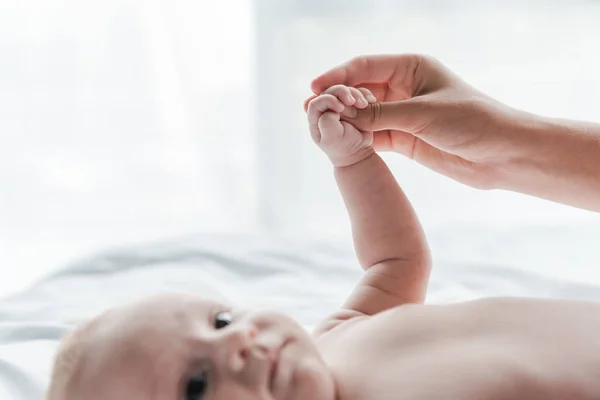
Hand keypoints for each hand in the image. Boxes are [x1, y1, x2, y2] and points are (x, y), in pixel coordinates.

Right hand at [305, 54, 535, 188]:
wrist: (502, 154)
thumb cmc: (472, 121)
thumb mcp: (423, 114)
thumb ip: (382, 115)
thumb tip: (343, 116)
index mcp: (411, 67)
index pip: (365, 67)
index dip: (338, 76)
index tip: (315, 88)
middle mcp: (404, 88)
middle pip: (360, 90)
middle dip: (337, 99)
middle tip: (312, 110)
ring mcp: (402, 114)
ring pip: (363, 114)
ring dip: (344, 120)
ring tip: (320, 126)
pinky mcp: (403, 138)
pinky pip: (372, 135)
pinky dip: (357, 137)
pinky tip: (340, 141)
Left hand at [306, 84, 377, 166]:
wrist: (358, 152)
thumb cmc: (343, 148)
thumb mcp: (332, 139)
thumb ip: (327, 122)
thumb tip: (332, 108)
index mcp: (315, 118)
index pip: (316, 102)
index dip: (327, 100)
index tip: (340, 108)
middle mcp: (325, 109)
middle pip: (329, 91)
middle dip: (341, 92)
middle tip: (352, 101)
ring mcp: (339, 105)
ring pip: (344, 89)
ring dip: (355, 93)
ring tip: (364, 104)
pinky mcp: (352, 104)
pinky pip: (357, 92)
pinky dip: (364, 94)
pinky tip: (370, 101)